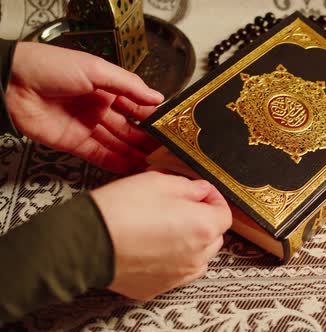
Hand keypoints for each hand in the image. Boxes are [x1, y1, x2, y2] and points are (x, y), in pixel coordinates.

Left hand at [5, 42, 163, 172]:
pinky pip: (100, 156)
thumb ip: (129, 86)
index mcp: (108, 89)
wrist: (12, 83)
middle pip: (130, 129)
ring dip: (135, 155)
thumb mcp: (96, 69)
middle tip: (167, 153)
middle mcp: (100, 109)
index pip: (138, 107)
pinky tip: (132, 168)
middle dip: (147, 141)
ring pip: (118, 145)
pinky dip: (116, 163)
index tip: (170, 130)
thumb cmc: (50, 67)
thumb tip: (157, 97)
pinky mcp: (74, 143)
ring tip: (155, 165)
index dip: (154, 119)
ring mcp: (88, 127)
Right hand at [91, 171, 231, 299]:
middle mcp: (197, 255)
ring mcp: (179, 275)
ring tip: (167, 228)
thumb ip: (189, 187)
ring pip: (198, 257)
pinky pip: (177, 272)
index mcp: (203, 227)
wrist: (86, 241)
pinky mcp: (159, 287)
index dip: (215, 200)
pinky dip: (174, 260)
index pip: (225, 213)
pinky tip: (155, 247)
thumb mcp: (159, 182)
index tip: (202, 193)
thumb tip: (202, 191)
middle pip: (214, 236)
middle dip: (204, 220)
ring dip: (191, 242)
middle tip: (182, 207)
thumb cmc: (121, 208)